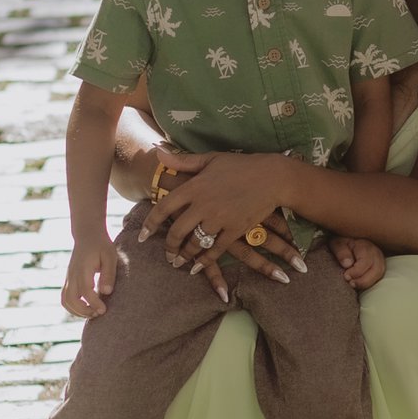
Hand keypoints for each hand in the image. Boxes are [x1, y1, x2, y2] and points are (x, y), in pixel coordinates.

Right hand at [62, 232, 121, 318]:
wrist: (87, 235)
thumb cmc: (101, 245)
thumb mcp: (110, 256)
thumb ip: (108, 274)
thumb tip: (106, 292)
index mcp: (83, 268)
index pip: (85, 290)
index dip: (93, 303)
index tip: (103, 310)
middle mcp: (72, 274)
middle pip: (71, 299)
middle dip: (84, 311)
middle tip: (99, 313)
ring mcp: (68, 278)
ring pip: (65, 300)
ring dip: (77, 311)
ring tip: (93, 313)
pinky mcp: (68, 280)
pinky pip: (65, 298)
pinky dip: (72, 307)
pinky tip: (86, 309)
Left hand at [147, 156, 304, 278]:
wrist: (273, 177)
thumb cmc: (241, 165)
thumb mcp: (210, 159)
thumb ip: (183, 161)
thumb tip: (158, 152)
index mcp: (194, 186)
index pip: (164, 207)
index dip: (150, 224)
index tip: (143, 236)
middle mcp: (203, 205)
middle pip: (177, 231)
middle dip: (170, 246)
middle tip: (167, 254)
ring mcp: (219, 219)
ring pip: (195, 243)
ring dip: (185, 255)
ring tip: (180, 261)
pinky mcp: (235, 230)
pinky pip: (215, 250)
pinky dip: (205, 260)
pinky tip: (198, 266)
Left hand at [331, 235, 385, 288]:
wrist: (349, 239)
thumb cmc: (343, 242)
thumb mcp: (337, 243)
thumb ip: (342, 252)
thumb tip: (348, 264)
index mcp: (366, 246)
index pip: (366, 261)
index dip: (357, 272)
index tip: (346, 276)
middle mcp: (376, 253)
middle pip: (377, 270)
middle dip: (363, 280)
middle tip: (350, 283)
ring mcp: (380, 260)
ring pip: (379, 275)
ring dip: (367, 283)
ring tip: (353, 285)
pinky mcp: (379, 266)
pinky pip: (378, 277)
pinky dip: (369, 283)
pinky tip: (359, 285)